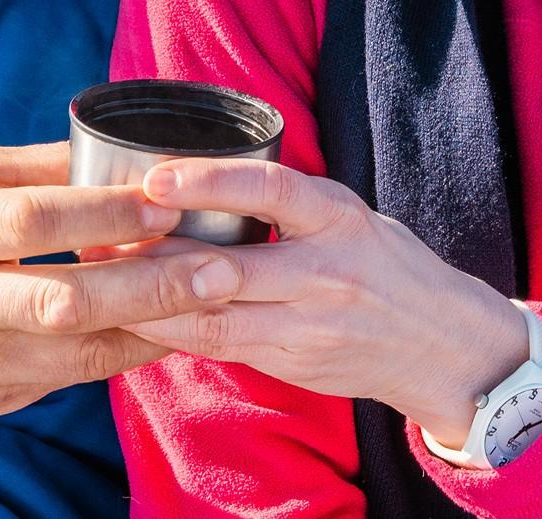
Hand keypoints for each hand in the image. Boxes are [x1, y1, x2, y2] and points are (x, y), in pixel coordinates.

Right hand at [0, 141, 234, 422]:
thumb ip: (31, 170)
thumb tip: (118, 151)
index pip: (32, 222)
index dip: (105, 213)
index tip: (169, 198)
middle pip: (63, 300)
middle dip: (150, 285)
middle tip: (219, 266)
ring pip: (72, 353)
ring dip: (148, 327)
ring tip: (211, 301)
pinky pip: (60, 381)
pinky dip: (114, 355)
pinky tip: (159, 332)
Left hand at [122, 156, 528, 445]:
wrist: (443, 345)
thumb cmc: (381, 262)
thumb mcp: (345, 213)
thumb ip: (282, 200)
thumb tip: (190, 178)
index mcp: (338, 216)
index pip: (272, 190)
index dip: (210, 181)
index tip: (155, 176)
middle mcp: (326, 272)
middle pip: (229, 267)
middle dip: (157, 253)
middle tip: (98, 231)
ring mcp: (311, 326)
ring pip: (215, 318)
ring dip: (151, 300)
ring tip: (100, 276)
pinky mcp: (295, 364)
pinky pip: (222, 348)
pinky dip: (174, 332)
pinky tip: (133, 317)